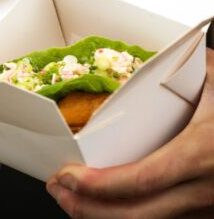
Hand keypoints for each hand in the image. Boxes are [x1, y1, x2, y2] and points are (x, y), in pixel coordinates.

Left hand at [46, 47, 213, 217]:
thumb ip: (193, 68)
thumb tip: (173, 53)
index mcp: (201, 156)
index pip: (136, 181)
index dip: (93, 186)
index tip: (64, 176)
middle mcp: (205, 192)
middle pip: (134, 217)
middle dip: (86, 209)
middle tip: (57, 190)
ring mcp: (210, 209)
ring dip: (104, 217)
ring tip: (74, 200)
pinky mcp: (211, 215)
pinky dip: (132, 217)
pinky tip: (111, 206)